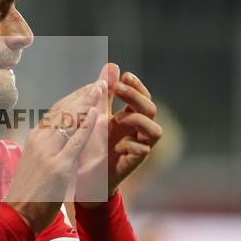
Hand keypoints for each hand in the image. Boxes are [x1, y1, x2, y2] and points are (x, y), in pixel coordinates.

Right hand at [4, 81, 104, 233]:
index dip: (74, 97)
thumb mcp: (36, 162)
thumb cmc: (28, 191)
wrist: (17, 213)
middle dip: (83, 94)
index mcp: (34, 138)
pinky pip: (75, 141)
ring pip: (69, 120)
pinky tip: (97, 113)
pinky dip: (87, 125)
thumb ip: (48, 148)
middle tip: (100, 82)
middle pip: (63, 109)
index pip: (56, 110)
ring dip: (87, 102)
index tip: (88, 88)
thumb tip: (60, 138)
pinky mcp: (58, 167)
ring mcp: (48, 152)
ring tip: (101, 89)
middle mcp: (39, 140)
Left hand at [75, 63, 162, 208]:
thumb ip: (103, 93)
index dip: (136, 85)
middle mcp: (138, 131)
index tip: (123, 76)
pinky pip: (143, 151)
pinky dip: (131, 145)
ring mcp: (138, 147)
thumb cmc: (91, 145)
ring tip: (117, 119)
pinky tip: (116, 145)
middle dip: (136, 97)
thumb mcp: (95, 115)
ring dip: (137, 120)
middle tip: (118, 88)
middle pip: (151, 109)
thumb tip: (112, 64)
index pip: (142, 96)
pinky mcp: (133, 163)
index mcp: (129, 117)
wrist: (84, 177)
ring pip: (156, 131)